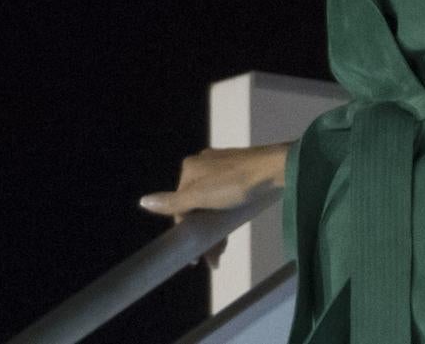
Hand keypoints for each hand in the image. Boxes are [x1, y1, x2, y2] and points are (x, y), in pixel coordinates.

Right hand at [140, 143, 289, 265]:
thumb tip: (144, 202)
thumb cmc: (238, 184)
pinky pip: (227, 199)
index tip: (196, 258)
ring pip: (212, 205)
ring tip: (221, 253)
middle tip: (214, 259)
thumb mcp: (202, 196)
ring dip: (214, 230)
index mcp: (191, 168)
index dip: (186, 233)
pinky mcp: (242, 173)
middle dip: (203, 235)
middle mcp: (204, 165)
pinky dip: (225, 217)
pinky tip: (229, 233)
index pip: (179, 207)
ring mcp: (224, 168)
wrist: (280, 169)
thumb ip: (174, 203)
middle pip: (196, 207)